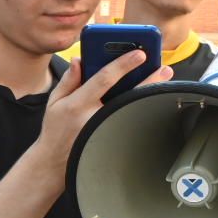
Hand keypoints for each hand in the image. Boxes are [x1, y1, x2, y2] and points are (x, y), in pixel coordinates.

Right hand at [37, 52, 172, 173]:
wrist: (55, 163)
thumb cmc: (55, 131)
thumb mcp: (54, 102)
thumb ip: (68, 80)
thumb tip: (79, 60)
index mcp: (77, 105)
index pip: (104, 79)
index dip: (123, 64)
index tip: (139, 53)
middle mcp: (94, 118)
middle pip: (127, 95)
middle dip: (148, 80)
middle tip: (164, 67)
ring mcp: (105, 130)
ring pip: (133, 108)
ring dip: (150, 93)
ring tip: (162, 79)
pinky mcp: (112, 140)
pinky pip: (130, 121)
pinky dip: (142, 108)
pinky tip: (152, 97)